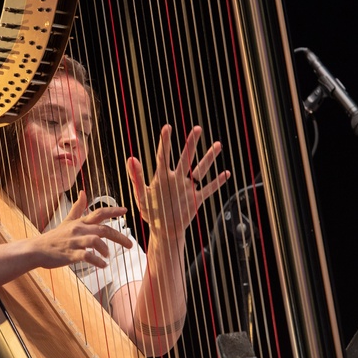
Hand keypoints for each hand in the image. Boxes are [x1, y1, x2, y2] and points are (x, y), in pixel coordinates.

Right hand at [31, 191, 132, 268]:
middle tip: (130, 245)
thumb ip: (77, 208)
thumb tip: (83, 192)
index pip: (99, 213)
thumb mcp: (67, 221)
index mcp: (79, 222)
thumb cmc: (54, 237)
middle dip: (119, 237)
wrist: (36, 250)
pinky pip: (87, 256)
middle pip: (103, 229)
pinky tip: (102, 265)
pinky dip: (97, 261)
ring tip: (108, 257)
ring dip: (105, 250)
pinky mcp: (70, 254)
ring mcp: (74, 242)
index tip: (125, 210)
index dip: (113, 211)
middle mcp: (78, 230)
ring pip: (95, 241)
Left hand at [124, 125, 230, 240]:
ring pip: (200, 170)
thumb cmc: (150, 212)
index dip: (165, 142)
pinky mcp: (195, 200)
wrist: (163, 230)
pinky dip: (217, 182)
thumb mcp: (141, 196)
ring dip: (208, 158)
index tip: (167, 127)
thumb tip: (131, 158)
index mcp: (162, 177)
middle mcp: (176, 179)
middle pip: (185, 158)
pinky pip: (208, 189)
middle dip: (191, 144)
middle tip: (197, 128)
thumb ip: (137, 177)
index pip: (163, 156)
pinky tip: (226, 173)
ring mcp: (187, 188)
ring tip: (218, 145)